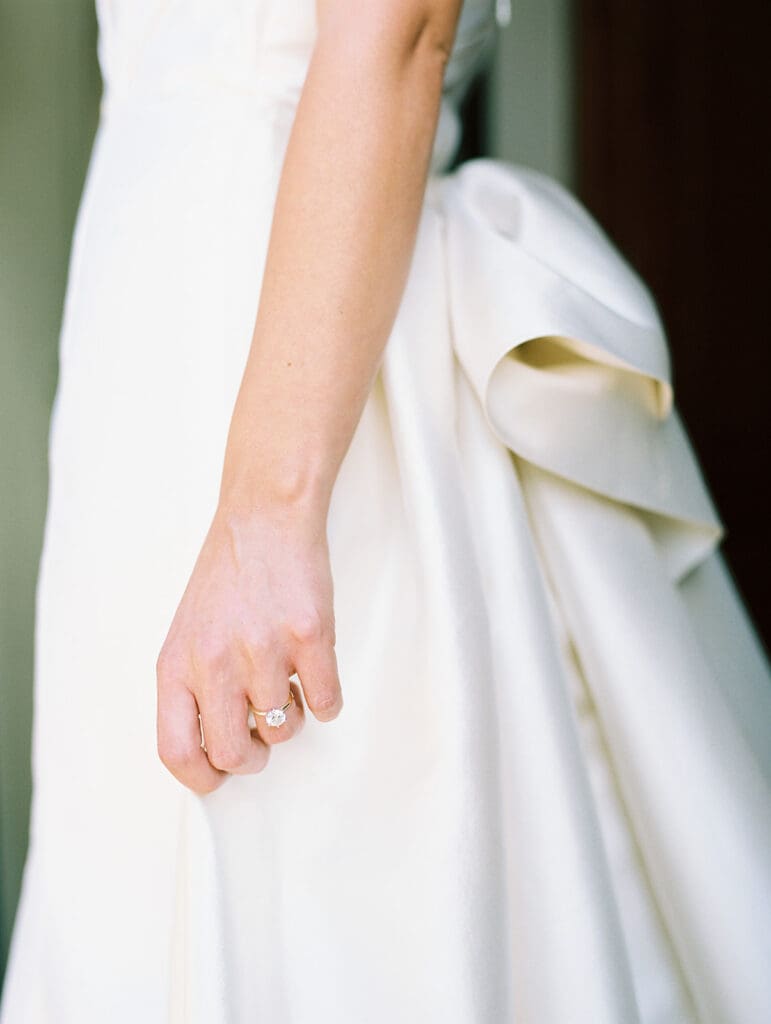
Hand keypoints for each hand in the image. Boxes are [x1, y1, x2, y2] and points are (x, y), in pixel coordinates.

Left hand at [156, 502, 341, 793]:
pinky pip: (326, 703)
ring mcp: (263, 648)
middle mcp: (215, 661)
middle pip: (234, 754)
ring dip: (290, 714)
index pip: (177, 751)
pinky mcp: (309, 636)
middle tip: (262, 731)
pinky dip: (325, 698)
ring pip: (283, 729)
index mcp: (176, 664)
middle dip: (254, 755)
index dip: (202, 777)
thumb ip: (193, 687)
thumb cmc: (228, 578)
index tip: (220, 772)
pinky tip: (315, 669)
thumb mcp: (188, 634)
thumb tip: (214, 749)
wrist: (265, 518)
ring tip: (286, 678)